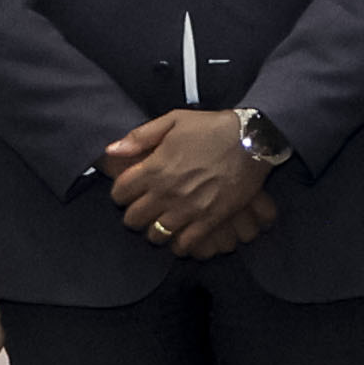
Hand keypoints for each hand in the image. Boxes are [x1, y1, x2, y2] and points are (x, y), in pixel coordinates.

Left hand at [104, 111, 280, 260]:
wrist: (252, 139)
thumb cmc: (212, 127)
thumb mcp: (173, 120)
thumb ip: (140, 136)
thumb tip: (112, 151)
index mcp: (154, 168)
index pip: (120, 193)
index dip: (121, 193)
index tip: (129, 192)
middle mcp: (166, 192)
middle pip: (133, 219)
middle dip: (134, 215)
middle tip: (144, 209)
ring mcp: (188, 209)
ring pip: (156, 235)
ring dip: (155, 231)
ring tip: (162, 223)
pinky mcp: (210, 220)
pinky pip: (185, 244)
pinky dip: (180, 244)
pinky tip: (182, 236)